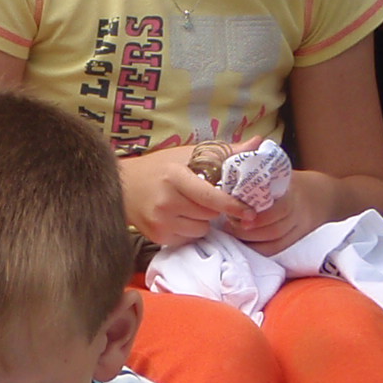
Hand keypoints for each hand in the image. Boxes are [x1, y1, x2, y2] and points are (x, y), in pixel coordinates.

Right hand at [121, 146, 249, 248]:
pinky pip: (187, 238)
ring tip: (188, 206)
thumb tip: (258, 143)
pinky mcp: (156, 236)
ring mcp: (159, 221)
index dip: (232, 205)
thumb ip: (226, 151)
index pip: (210, 197)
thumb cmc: (160, 167)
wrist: (123, 185)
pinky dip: (189, 229)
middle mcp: (166, 201)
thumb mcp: (189, 153)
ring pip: (200, 229)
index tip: (249, 211)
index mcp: (175, 177)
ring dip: (202, 220)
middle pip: (209, 214)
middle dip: (214, 208)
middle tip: (204, 196)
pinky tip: (179, 216)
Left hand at [224, 181, 322, 253]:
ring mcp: (298, 229)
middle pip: (273, 230)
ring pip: (274, 243)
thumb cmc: (296, 181)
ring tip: (231, 232)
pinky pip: (276, 250)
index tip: (235, 214)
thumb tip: (231, 179)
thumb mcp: (282, 173)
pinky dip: (258, 249)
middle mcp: (299, 213)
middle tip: (227, 223)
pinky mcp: (295, 240)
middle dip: (247, 231)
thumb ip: (261, 177)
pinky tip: (243, 243)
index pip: (280, 209)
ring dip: (249, 241)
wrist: (326, 196)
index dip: (258, 216)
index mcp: (295, 193)